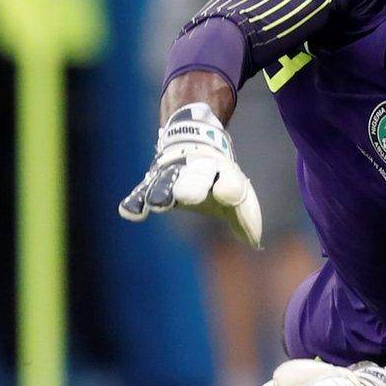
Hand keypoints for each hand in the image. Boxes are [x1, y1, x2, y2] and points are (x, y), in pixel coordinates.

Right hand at [118, 103, 262, 246]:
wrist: (193, 142)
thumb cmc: (218, 178)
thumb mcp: (235, 193)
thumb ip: (244, 217)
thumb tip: (255, 243)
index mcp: (223, 171)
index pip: (229, 178)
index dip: (229, 186)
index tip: (228, 194)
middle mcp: (197, 169)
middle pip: (197, 176)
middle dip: (193, 185)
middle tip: (188, 195)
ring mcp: (173, 173)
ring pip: (167, 181)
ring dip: (162, 192)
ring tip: (158, 205)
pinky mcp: (152, 181)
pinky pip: (142, 190)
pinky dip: (137, 200)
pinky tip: (130, 213)